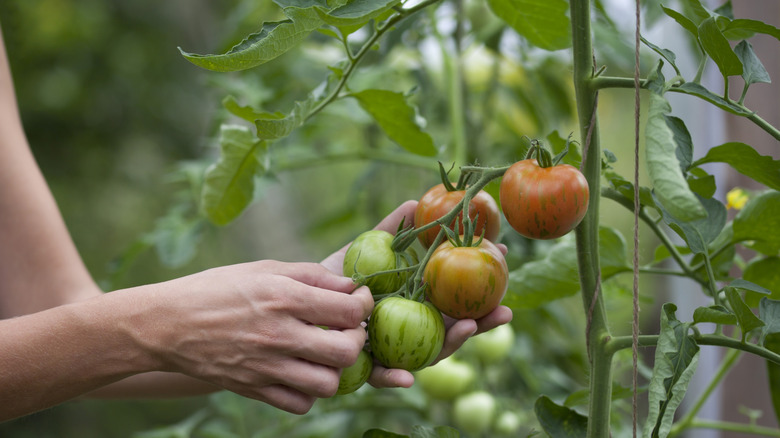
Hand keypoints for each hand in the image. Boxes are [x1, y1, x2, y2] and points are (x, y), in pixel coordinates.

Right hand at [134, 261, 372, 413]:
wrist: (166, 324)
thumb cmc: (217, 289)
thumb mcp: (264, 268)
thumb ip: (312, 275)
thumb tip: (351, 286)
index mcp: (283, 298)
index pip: (348, 311)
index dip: (363, 305)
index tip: (359, 302)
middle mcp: (278, 335)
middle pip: (346, 352)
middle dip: (357, 341)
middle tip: (349, 331)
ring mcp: (266, 366)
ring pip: (328, 384)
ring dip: (335, 370)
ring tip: (325, 354)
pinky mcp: (254, 389)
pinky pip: (300, 404)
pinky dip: (309, 392)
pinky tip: (302, 372)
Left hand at [320, 200, 512, 388]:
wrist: (300, 301)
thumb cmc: (339, 277)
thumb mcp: (366, 250)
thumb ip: (391, 231)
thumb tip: (415, 201)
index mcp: (419, 302)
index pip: (458, 295)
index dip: (482, 282)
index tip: (502, 261)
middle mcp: (414, 328)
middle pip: (455, 327)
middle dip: (483, 321)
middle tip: (506, 309)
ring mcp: (395, 350)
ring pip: (430, 354)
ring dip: (452, 345)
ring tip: (468, 328)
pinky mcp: (366, 370)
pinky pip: (382, 377)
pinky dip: (394, 378)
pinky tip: (408, 378)